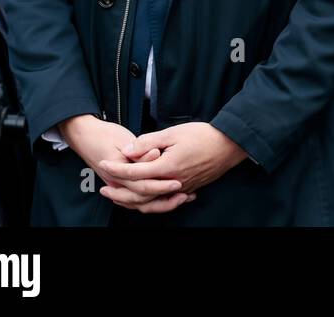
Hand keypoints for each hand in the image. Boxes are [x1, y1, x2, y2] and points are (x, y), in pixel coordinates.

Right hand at [60, 114, 189, 213]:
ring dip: (160, 203)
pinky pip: (135, 199)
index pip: (142, 185)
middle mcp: (116, 183)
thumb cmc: (104, 135)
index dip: (161, 185)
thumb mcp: (123, 139)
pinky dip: (151, 201)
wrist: (83, 135)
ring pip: (139, 203)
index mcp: (117, 172)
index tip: (178, 183)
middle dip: (164, 200)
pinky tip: (166, 197)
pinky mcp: (119, 184)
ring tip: (180, 199)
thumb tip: (155, 155)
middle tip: (184, 195)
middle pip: (142, 200)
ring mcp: (116, 185)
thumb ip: (140, 150)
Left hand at [99, 121, 246, 198]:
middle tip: (104, 188)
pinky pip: (165, 200)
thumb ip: (148, 142)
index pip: (134, 172)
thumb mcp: (174, 132)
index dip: (116, 168)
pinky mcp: (189, 188)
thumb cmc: (204, 135)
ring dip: (133, 199)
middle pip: (139, 194)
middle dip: (119, 191)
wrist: (230, 144)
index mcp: (167, 167)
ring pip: (152, 201)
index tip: (103, 163)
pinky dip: (151, 200)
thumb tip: (128, 150)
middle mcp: (173, 182)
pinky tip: (146, 197)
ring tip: (120, 195)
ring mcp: (182, 187)